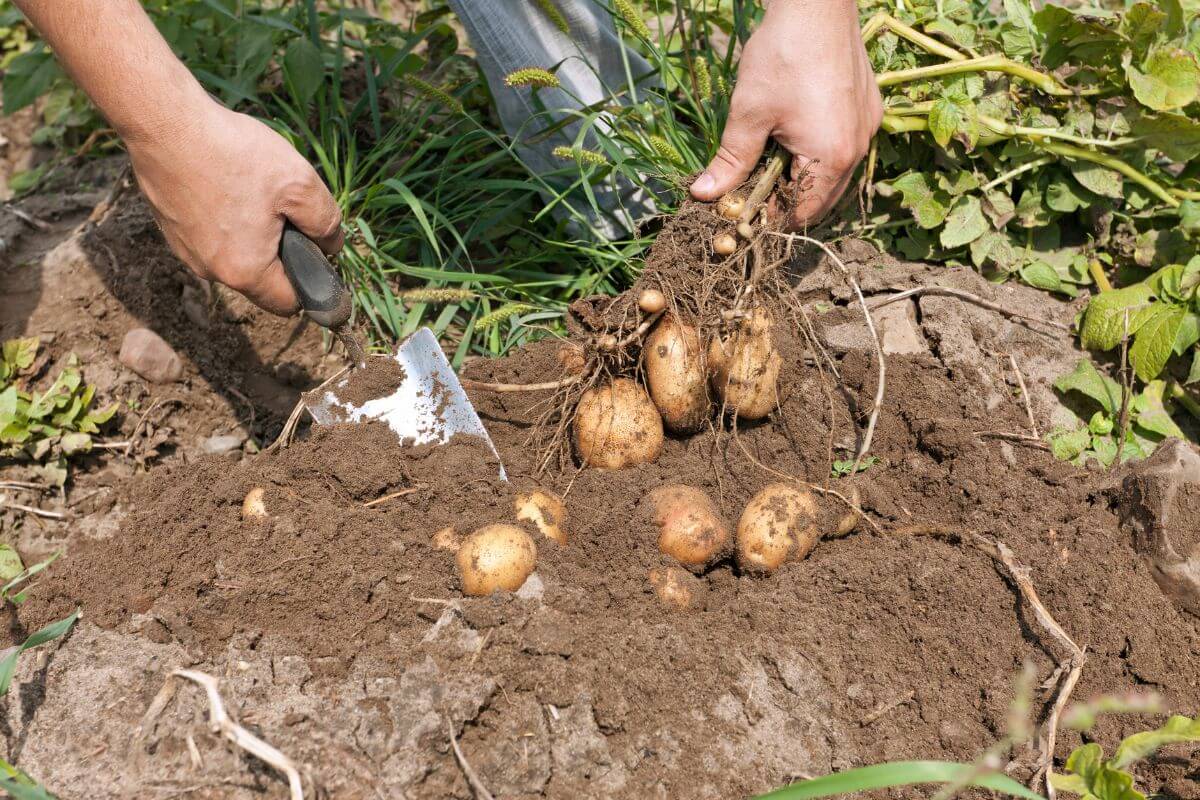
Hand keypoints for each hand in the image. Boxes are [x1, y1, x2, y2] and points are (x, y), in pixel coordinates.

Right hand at [126, 98, 343, 314]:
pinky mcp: (170, 228)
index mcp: (244, 272)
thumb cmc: (233, 153)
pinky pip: (209, 237)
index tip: (313, 249)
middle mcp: (209, 271)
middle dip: (279, 254)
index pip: (288, 303)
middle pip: (260, 280)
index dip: (309, 280)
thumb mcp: (299, 183)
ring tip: (253, 192)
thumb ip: (325, 222)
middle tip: (284, 210)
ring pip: (234, 256)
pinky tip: (225, 185)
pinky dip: (223, 220)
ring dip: (251, 235)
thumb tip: (332, 244)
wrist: (164, 122)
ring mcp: (185, 251)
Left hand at [689, 0, 882, 227]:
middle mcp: (857, 149)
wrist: (817, 3)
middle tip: (750, 191)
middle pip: (821, 199)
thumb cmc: (783, 56)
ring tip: (768, 164)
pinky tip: (792, 139)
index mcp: (831, 158)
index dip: (770, 218)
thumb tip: (705, 195)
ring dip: (802, 178)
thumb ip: (731, 161)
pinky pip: (843, 147)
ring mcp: (866, 128)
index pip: (802, 213)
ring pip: (833, 175)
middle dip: (786, 202)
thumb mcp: (749, 114)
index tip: (742, 212)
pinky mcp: (866, 109)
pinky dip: (818, 154)